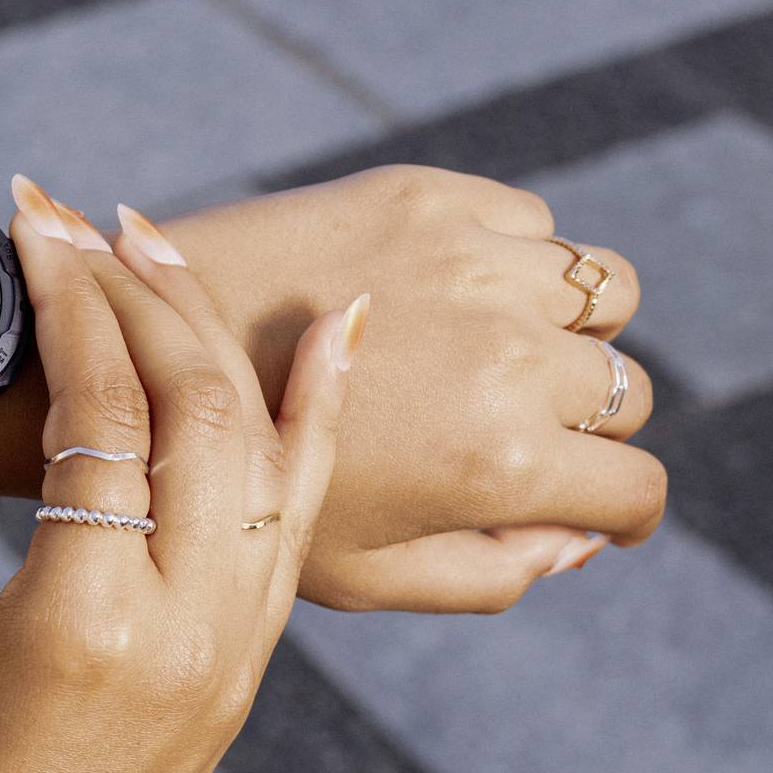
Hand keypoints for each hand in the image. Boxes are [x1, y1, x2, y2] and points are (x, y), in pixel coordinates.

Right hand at [0, 186, 360, 772]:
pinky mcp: (249, 670)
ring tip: (158, 248)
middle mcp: (185, 631)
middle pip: (199, 410)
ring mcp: (234, 654)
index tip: (29, 212)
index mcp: (82, 621)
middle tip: (77, 217)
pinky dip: (310, 425)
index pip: (102, 406)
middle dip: (141, 293)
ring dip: (220, 340)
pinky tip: (321, 343)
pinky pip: (301, 523)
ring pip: (269, 457)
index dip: (68, 293)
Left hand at [158, 164, 664, 611]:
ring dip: (569, 329)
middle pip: (623, 388)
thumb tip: (582, 538)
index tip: (599, 509)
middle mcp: (507, 358)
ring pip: (604, 293)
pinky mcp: (431, 198)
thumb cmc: (238, 486)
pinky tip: (454, 294)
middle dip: (587, 422)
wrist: (136, 356)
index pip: (636, 489)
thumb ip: (490, 573)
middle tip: (525, 432)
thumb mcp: (362, 572)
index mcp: (499, 464)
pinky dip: (516, 259)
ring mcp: (474, 266)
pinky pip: (534, 225)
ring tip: (505, 355)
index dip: (622, 513)